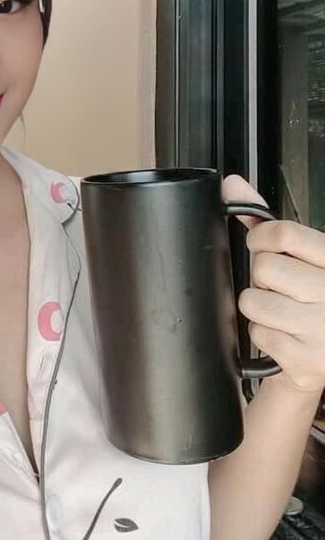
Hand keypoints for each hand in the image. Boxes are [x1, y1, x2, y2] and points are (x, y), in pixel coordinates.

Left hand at [222, 174, 324, 396]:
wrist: (322, 355)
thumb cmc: (307, 297)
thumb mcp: (297, 256)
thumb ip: (264, 221)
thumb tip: (231, 185)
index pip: (285, 233)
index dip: (261, 239)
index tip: (261, 246)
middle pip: (264, 267)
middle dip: (261, 278)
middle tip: (278, 288)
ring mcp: (323, 329)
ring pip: (254, 302)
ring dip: (258, 308)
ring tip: (279, 312)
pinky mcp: (308, 361)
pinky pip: (259, 334)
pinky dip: (263, 335)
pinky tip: (283, 335)